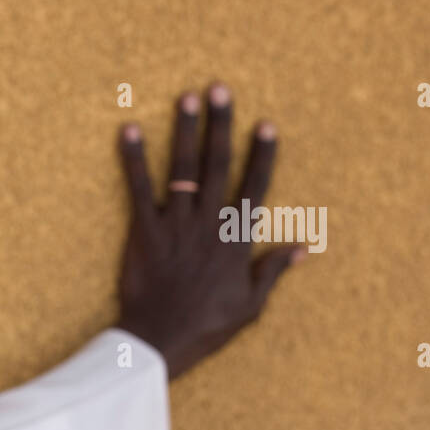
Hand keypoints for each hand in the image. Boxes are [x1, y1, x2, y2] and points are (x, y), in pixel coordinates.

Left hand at [114, 82, 303, 378]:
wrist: (160, 341)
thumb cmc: (206, 327)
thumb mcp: (250, 305)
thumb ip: (273, 271)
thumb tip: (302, 248)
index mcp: (236, 240)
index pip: (254, 187)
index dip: (262, 154)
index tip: (266, 124)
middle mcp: (208, 224)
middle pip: (218, 165)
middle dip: (220, 124)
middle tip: (220, 88)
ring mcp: (175, 225)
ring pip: (182, 169)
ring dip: (183, 130)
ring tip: (186, 97)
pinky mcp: (143, 232)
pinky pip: (137, 188)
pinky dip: (132, 158)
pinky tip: (127, 129)